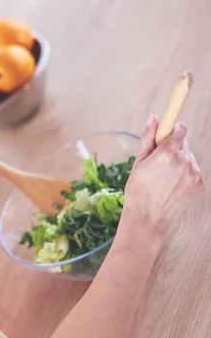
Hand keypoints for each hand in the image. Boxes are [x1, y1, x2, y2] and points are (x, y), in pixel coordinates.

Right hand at [122, 115, 204, 235]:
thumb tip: (153, 118)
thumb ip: (147, 138)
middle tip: (158, 163)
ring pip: (189, 159)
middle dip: (172, 148)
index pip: (179, 129)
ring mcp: (195, 174)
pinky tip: (171, 186)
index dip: (172, 130)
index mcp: (167, 152)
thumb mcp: (138, 163)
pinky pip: (193, 172)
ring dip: (179, 163)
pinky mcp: (200, 185)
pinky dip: (185, 176)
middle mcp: (184, 160)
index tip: (166, 134)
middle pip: (183, 144)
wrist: (148, 219)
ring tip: (163, 179)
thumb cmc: (138, 191)